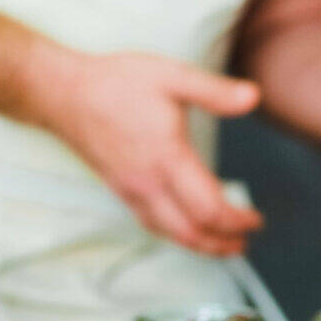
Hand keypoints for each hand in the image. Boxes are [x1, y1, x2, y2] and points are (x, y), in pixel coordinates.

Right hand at [28, 48, 263, 256]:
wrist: (63, 93)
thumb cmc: (116, 82)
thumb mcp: (171, 75)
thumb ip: (214, 91)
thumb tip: (254, 97)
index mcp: (168, 159)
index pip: (209, 209)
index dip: (237, 222)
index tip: (256, 220)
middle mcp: (148, 183)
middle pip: (191, 233)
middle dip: (221, 245)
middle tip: (244, 243)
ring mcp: (131, 190)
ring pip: (170, 234)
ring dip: (199, 245)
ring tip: (222, 244)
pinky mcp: (118, 189)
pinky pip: (151, 224)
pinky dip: (175, 234)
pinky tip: (183, 226)